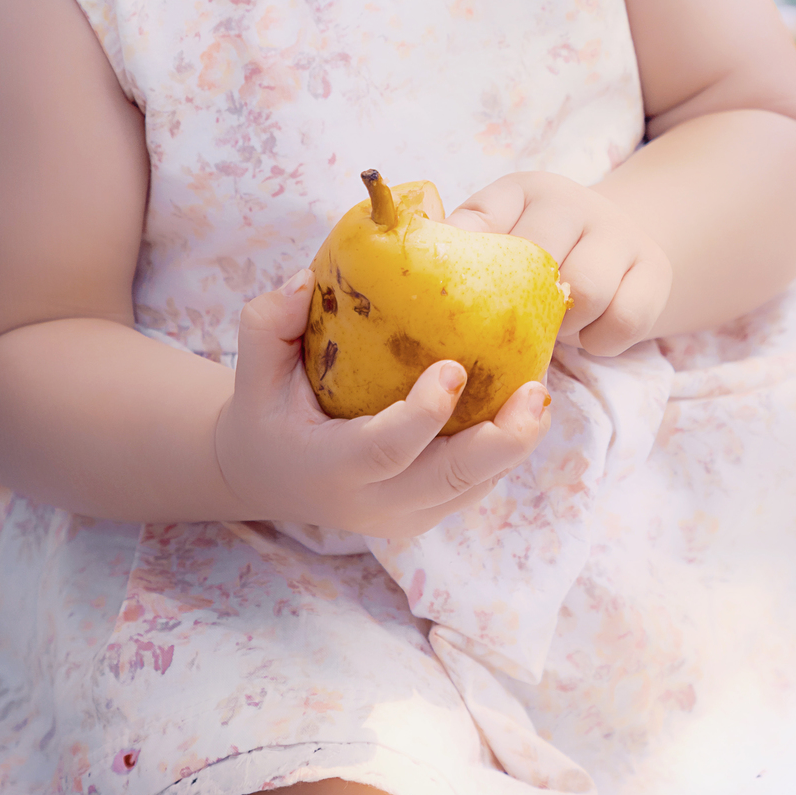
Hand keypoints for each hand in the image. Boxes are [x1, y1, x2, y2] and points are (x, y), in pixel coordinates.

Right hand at [215, 270, 551, 538]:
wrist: (270, 475)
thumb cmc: (266, 412)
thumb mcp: (254, 369)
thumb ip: (269, 322)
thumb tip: (304, 280)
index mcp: (331, 467)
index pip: (386, 450)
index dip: (424, 415)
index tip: (455, 366)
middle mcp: (373, 501)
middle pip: (450, 481)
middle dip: (502, 441)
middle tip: (535, 390)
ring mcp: (405, 514)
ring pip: (474, 488)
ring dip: (516, 443)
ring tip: (541, 392)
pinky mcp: (428, 512)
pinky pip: (476, 486)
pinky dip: (506, 449)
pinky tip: (527, 404)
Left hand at [447, 172, 671, 356]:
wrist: (613, 242)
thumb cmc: (537, 250)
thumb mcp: (497, 235)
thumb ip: (460, 246)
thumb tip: (410, 265)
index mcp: (524, 190)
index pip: (484, 225)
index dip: (468, 261)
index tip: (453, 297)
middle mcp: (576, 201)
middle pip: (540, 264)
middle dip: (521, 309)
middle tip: (512, 329)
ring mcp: (621, 233)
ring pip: (586, 294)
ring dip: (564, 327)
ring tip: (552, 329)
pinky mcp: (655, 271)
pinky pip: (624, 322)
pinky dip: (600, 342)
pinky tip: (588, 334)